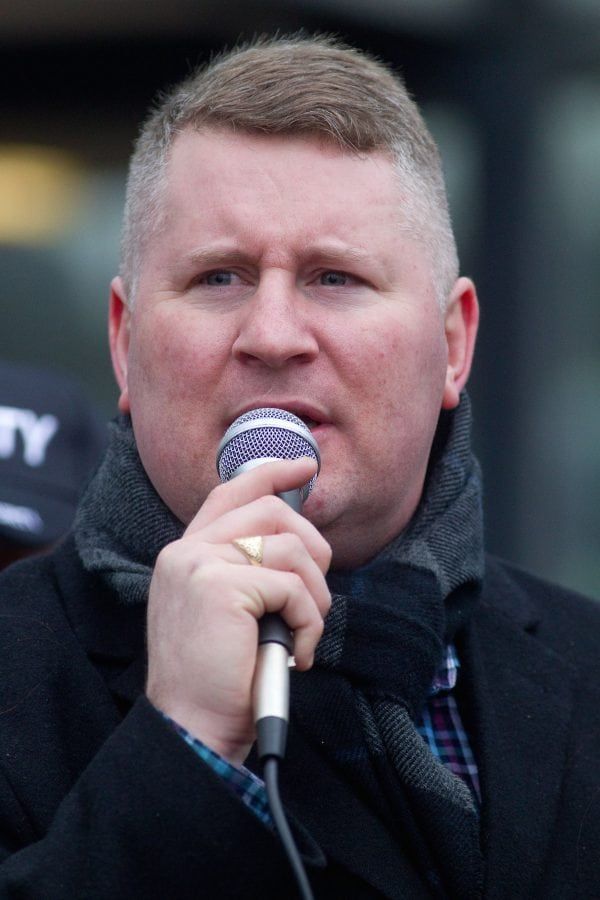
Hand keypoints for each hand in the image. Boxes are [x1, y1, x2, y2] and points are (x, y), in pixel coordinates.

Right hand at [146, 457, 330, 765]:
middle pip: (272, 511)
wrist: (191, 727)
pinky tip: (296, 651)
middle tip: (314, 596)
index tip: (305, 466)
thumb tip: (297, 540)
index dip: (271, 473)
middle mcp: (187, 551)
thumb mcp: (224, 612)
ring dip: (314, 596)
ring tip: (301, 634)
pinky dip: (309, 621)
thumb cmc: (217, 679)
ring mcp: (201, 564)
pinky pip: (294, 587)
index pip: (230, 492)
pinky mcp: (222, 586)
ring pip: (291, 548)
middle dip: (312, 549)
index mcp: (186, 554)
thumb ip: (244, 570)